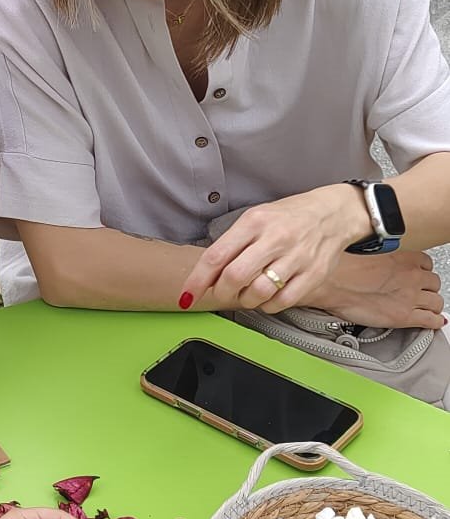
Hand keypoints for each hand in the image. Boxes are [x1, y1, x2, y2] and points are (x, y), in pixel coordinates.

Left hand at [179, 186, 369, 312]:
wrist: (333, 213)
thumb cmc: (289, 217)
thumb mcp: (256, 218)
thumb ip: (232, 244)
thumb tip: (206, 275)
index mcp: (255, 221)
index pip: (216, 255)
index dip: (197, 280)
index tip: (187, 295)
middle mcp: (275, 238)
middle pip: (235, 277)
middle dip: (221, 292)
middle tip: (221, 293)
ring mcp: (296, 257)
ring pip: (258, 292)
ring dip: (245, 300)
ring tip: (247, 293)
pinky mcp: (314, 274)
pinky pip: (282, 301)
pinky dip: (268, 305)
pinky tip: (268, 296)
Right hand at [319, 248, 444, 330]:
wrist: (332, 282)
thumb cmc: (342, 268)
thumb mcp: (368, 253)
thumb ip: (383, 259)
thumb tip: (382, 265)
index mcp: (404, 257)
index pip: (427, 264)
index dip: (422, 272)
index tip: (417, 277)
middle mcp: (412, 275)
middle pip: (434, 284)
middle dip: (427, 290)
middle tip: (418, 294)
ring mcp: (411, 296)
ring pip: (437, 303)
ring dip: (432, 306)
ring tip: (425, 310)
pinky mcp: (405, 316)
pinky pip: (432, 321)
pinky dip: (434, 323)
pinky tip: (431, 323)